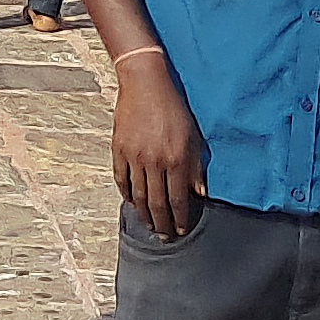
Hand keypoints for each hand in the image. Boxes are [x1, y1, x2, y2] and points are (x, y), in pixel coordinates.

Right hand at [109, 57, 206, 240]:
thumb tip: (200, 192)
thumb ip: (196, 166)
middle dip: (163, 224)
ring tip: (149, 225)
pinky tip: (131, 202)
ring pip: (138, 195)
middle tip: (165, 236)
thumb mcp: (193, 136)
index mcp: (176, 159)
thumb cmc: (173, 107)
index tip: (181, 229)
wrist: (145, 83)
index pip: (178, 199)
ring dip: (144, 214)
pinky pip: (121, 178)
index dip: (180, 218)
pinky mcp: (119, 149)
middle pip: (157, 203)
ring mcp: (134, 156)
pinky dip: (126, 193)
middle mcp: (155, 161)